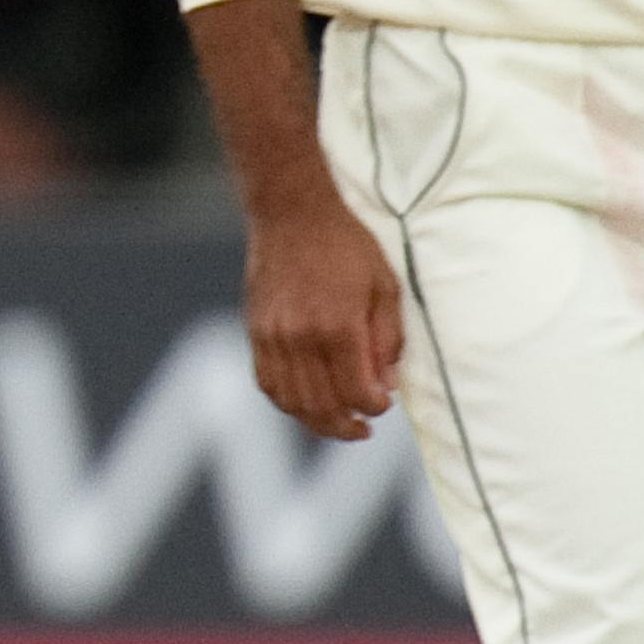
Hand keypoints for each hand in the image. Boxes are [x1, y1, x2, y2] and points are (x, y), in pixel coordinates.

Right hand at [244, 189, 404, 441]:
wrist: (292, 213)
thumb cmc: (346, 246)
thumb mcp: (385, 287)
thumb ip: (388, 339)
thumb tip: (387, 384)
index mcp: (339, 328)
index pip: (357, 393)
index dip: (375, 407)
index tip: (385, 404)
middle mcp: (301, 338)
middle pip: (323, 406)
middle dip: (347, 426)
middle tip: (364, 430)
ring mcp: (273, 337)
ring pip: (292, 401)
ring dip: (315, 422)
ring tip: (336, 425)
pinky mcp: (255, 331)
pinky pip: (267, 382)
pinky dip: (286, 402)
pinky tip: (304, 404)